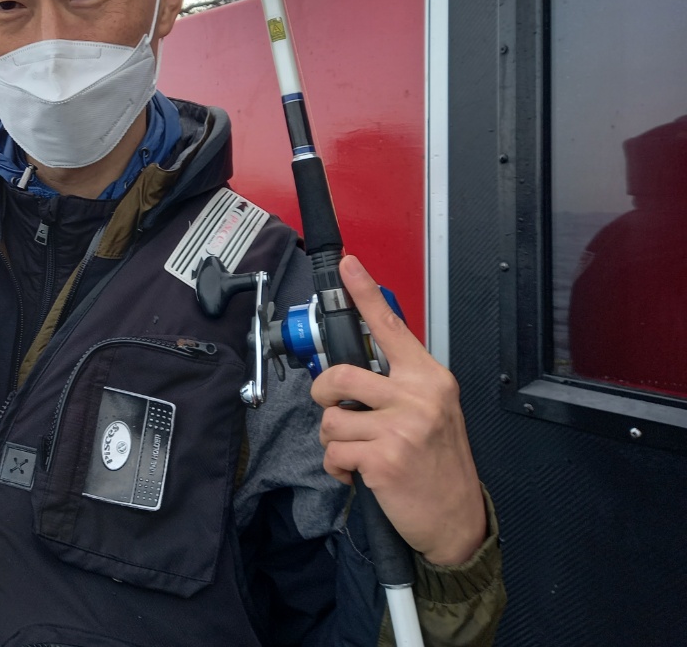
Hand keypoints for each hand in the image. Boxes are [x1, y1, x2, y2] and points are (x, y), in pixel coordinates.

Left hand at [312, 255, 486, 565]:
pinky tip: (359, 474)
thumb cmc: (440, 463)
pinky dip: (337, 468)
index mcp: (429, 378)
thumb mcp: (433, 410)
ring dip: (335, 440)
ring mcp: (402, 428)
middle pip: (340, 375)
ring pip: (331, 418)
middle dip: (323, 394)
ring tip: (358, 451)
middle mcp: (418, 397)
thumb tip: (354, 370)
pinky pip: (333, 452)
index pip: (391, 327)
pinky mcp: (383, 458)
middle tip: (333, 407)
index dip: (365, 293)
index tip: (348, 264)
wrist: (458, 518)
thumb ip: (399, 384)